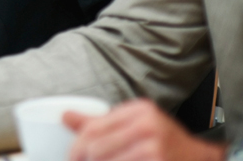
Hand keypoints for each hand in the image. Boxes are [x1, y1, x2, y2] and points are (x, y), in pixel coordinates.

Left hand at [66, 99, 225, 160]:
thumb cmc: (164, 142)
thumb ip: (99, 122)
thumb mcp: (135, 124)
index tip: (73, 157)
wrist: (202, 159)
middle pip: (97, 149)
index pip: (93, 128)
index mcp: (138, 110)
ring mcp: (155, 149)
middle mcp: (147, 126)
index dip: (77, 147)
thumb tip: (64, 116)